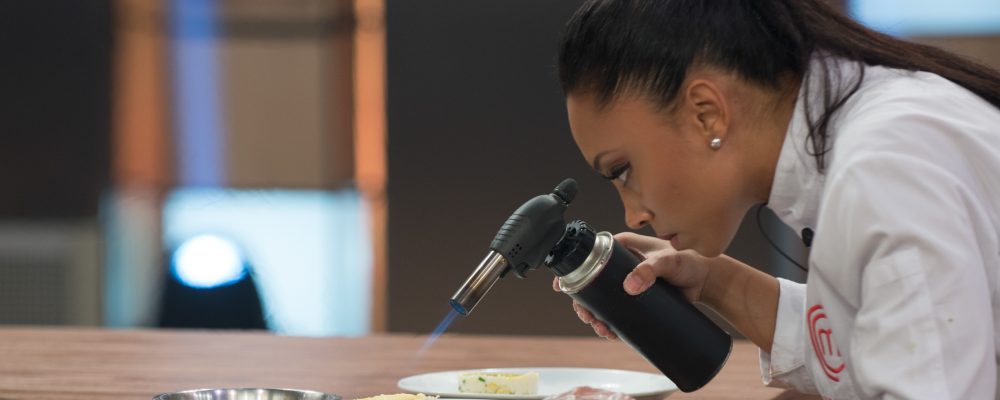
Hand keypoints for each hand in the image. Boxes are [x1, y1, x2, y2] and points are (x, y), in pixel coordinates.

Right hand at [553, 232, 712, 340]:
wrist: (706, 280)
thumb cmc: (689, 261)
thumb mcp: (668, 261)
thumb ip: (650, 269)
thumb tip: (630, 286)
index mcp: (623, 249)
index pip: (590, 257)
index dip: (574, 272)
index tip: (561, 287)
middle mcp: (622, 266)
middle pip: (593, 285)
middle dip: (584, 304)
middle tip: (588, 317)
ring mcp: (628, 284)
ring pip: (604, 302)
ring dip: (596, 317)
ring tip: (601, 330)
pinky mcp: (638, 300)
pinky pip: (619, 313)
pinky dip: (611, 324)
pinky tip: (610, 334)